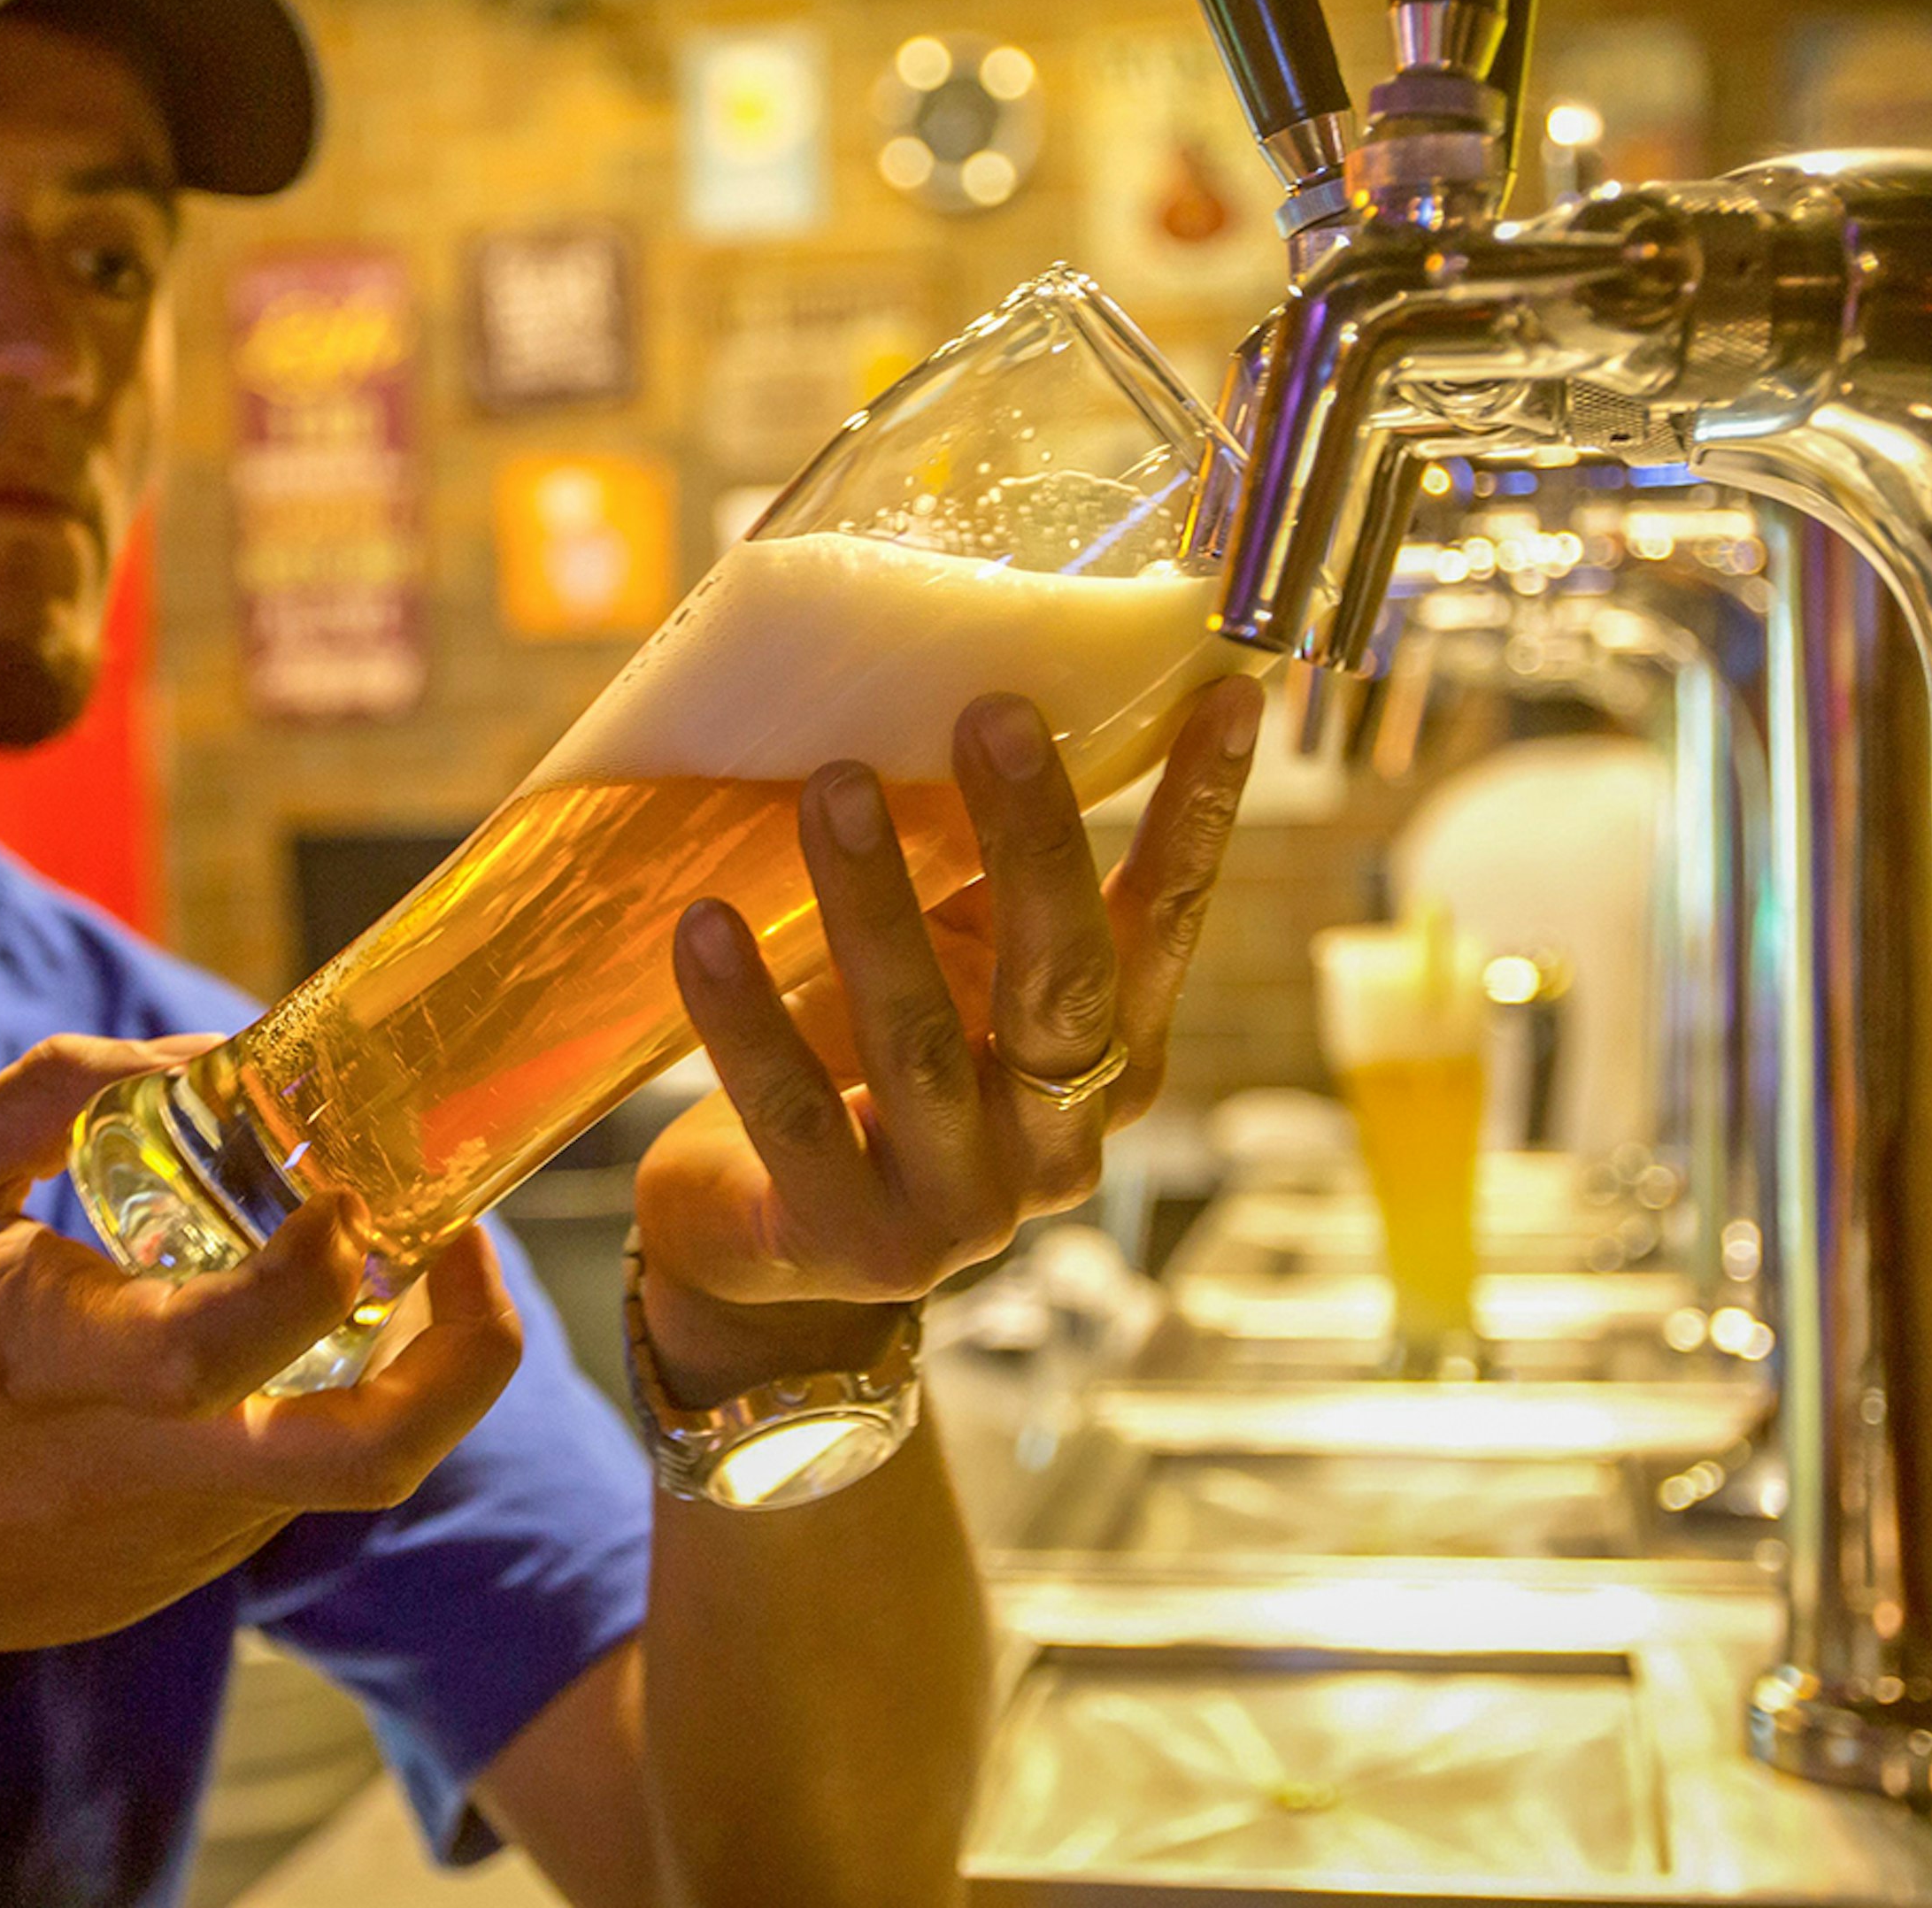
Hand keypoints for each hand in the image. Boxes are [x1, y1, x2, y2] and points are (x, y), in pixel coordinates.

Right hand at [0, 1036, 523, 1667]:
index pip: (223, 1336)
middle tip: (468, 1243)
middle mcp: (138, 1469)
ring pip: (340, 1456)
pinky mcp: (174, 1581)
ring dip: (382, 1354)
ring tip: (359, 1250)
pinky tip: (255, 1334)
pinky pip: (275, 1483)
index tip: (350, 1186)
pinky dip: (298, 1398)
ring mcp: (172, 1543)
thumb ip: (58, 1093)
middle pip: (373, 1455)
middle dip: (473, 1351)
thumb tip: (202, 1056)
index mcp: (53, 1364)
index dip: (321, 1261)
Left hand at [634, 677, 1261, 1401]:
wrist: (767, 1250)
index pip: (1166, 925)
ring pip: (925, 1044)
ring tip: (832, 784)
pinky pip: (796, 1115)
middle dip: (1036, 840)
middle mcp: (1061, 1140)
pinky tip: (705, 924)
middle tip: (994, 710)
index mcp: (1107, 1059)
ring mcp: (964, 1206)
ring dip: (876, 905)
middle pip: (1065, 984)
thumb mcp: (943, 973)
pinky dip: (747, 1017)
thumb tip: (965, 680)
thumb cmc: (863, 1068)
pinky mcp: (852, 1241)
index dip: (1201, 815)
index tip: (1226, 692)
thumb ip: (972, 877)